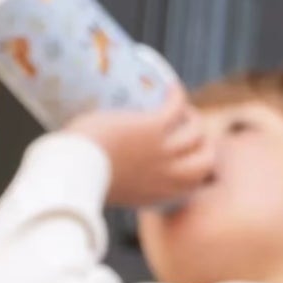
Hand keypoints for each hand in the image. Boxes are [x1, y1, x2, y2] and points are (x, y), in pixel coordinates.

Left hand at [65, 85, 213, 206]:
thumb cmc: (83, 180)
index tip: (186, 155)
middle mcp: (170, 175)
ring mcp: (164, 151)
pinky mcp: (154, 128)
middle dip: (203, 144)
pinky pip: (176, 108)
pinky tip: (172, 87)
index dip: (196, 167)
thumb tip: (104, 171)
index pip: (194, 183)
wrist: (76, 171)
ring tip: (181, 107)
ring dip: (192, 117)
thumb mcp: (110, 190)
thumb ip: (118, 184)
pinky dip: (177, 96)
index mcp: (162, 195)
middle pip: (206, 159)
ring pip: (195, 131)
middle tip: (188, 130)